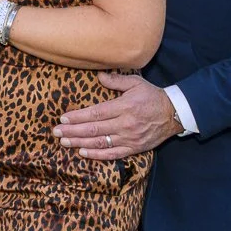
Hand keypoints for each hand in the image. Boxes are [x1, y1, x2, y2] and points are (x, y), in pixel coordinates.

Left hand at [56, 73, 182, 161]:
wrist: (174, 114)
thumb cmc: (152, 96)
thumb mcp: (136, 83)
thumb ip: (116, 81)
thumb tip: (99, 76)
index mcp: (124, 106)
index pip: (96, 113)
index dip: (78, 117)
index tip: (63, 118)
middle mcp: (125, 124)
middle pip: (94, 129)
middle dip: (73, 131)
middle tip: (56, 132)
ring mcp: (129, 138)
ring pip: (101, 142)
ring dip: (80, 143)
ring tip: (64, 142)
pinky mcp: (134, 148)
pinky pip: (113, 154)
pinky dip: (97, 154)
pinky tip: (83, 152)